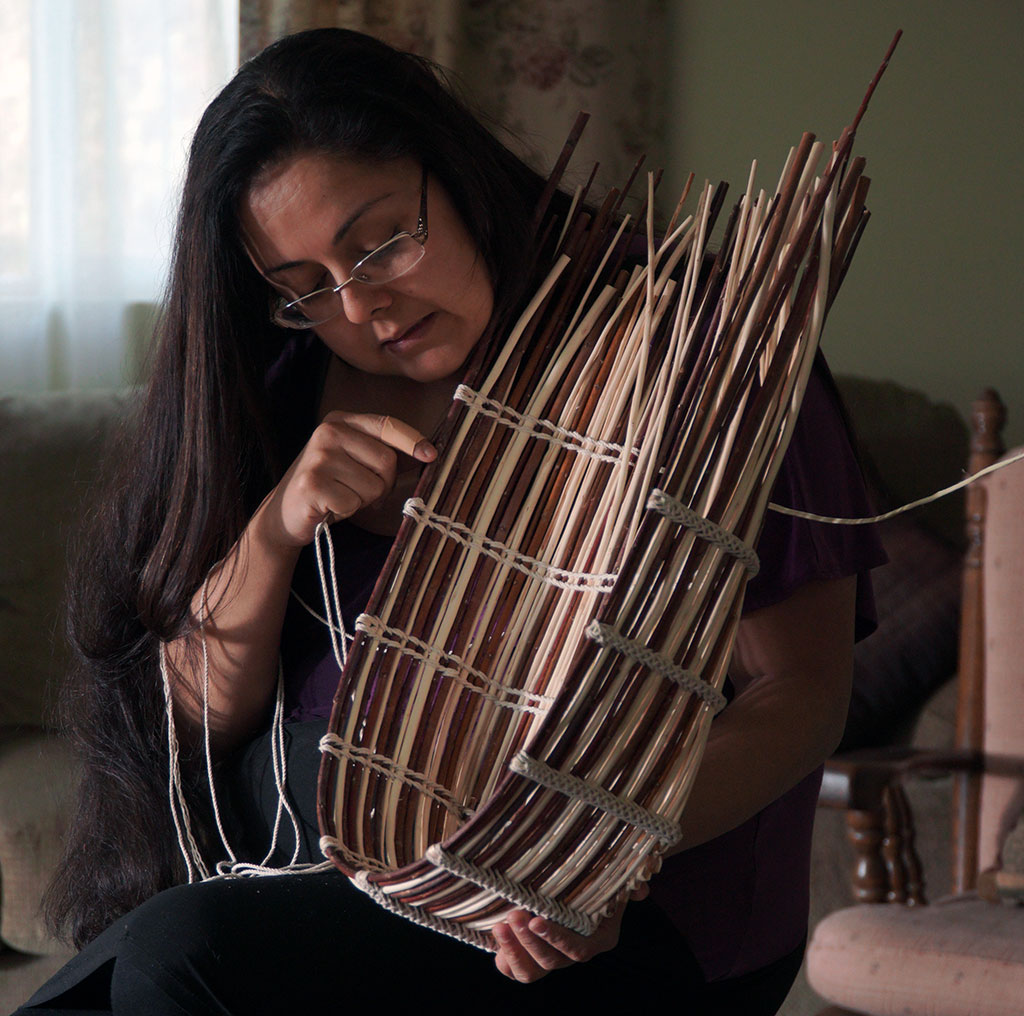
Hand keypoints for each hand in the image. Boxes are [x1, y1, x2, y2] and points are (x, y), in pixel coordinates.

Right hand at [256, 411, 435, 548]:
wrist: (284, 512)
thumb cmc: (329, 487)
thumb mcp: (354, 460)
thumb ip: (382, 452)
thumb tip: (427, 452)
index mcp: (340, 421)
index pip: (387, 425)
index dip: (412, 441)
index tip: (430, 455)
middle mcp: (328, 432)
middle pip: (387, 460)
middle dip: (383, 484)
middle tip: (360, 491)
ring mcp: (318, 457)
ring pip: (374, 485)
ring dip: (364, 500)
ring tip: (341, 496)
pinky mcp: (312, 483)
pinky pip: (355, 503)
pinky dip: (348, 511)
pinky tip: (330, 506)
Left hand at [491, 883, 648, 982]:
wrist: (567, 887)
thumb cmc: (590, 881)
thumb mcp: (607, 880)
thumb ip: (622, 884)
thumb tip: (641, 890)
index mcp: (596, 939)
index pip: (578, 949)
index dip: (557, 938)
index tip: (537, 920)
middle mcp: (572, 954)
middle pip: (552, 961)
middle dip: (531, 941)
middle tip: (515, 915)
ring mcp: (550, 960)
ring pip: (533, 971)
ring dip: (515, 950)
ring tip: (501, 924)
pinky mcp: (527, 960)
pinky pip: (514, 971)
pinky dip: (505, 957)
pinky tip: (497, 933)